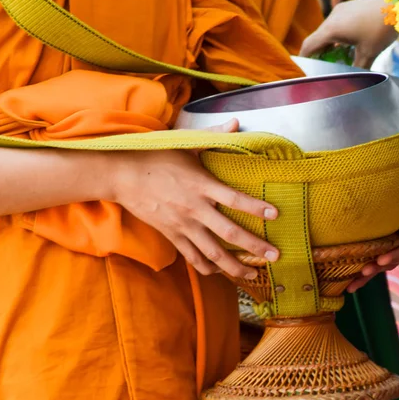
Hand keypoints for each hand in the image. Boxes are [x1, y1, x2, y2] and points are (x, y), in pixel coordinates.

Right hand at [110, 119, 278, 278]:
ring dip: (234, 267)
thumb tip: (237, 124)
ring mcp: (183, 225)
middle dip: (254, 246)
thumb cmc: (155, 157)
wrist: (123, 175)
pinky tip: (221, 273)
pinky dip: (208, 268)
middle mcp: (195, 208)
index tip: (276, 215)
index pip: (235, 198)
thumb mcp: (186, 143)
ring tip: (252, 275)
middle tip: (275, 255)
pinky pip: (193, 257)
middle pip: (230, 232)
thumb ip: (215, 135)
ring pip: (213, 253)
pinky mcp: (172, 236)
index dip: (256, 207)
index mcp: (201, 184)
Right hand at [299, 0, 397, 68]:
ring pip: (327, 32)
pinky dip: (337, 37)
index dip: (304, 59)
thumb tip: (351, 84)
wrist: (398, 4)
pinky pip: (337, 25)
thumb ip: (357, 69)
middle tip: (321, 69)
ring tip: (336, 59)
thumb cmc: (381, 27)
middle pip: (317, 39)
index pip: (308, 46)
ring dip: (329, 46)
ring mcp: (341, 11)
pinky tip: (347, 46)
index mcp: (332, 30)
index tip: (304, 70)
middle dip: (318, 55)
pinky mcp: (349, 8)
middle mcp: (332, 19)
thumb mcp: (368, 53)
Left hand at [346, 202, 398, 292]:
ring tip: (351, 286)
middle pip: (390, 263)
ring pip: (378, 266)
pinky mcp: (379, 250)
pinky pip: (370, 262)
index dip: (394, 256)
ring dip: (365, 276)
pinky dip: (359, 273)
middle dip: (377, 268)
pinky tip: (347, 283)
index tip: (381, 260)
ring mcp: (390, 251)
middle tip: (365, 271)